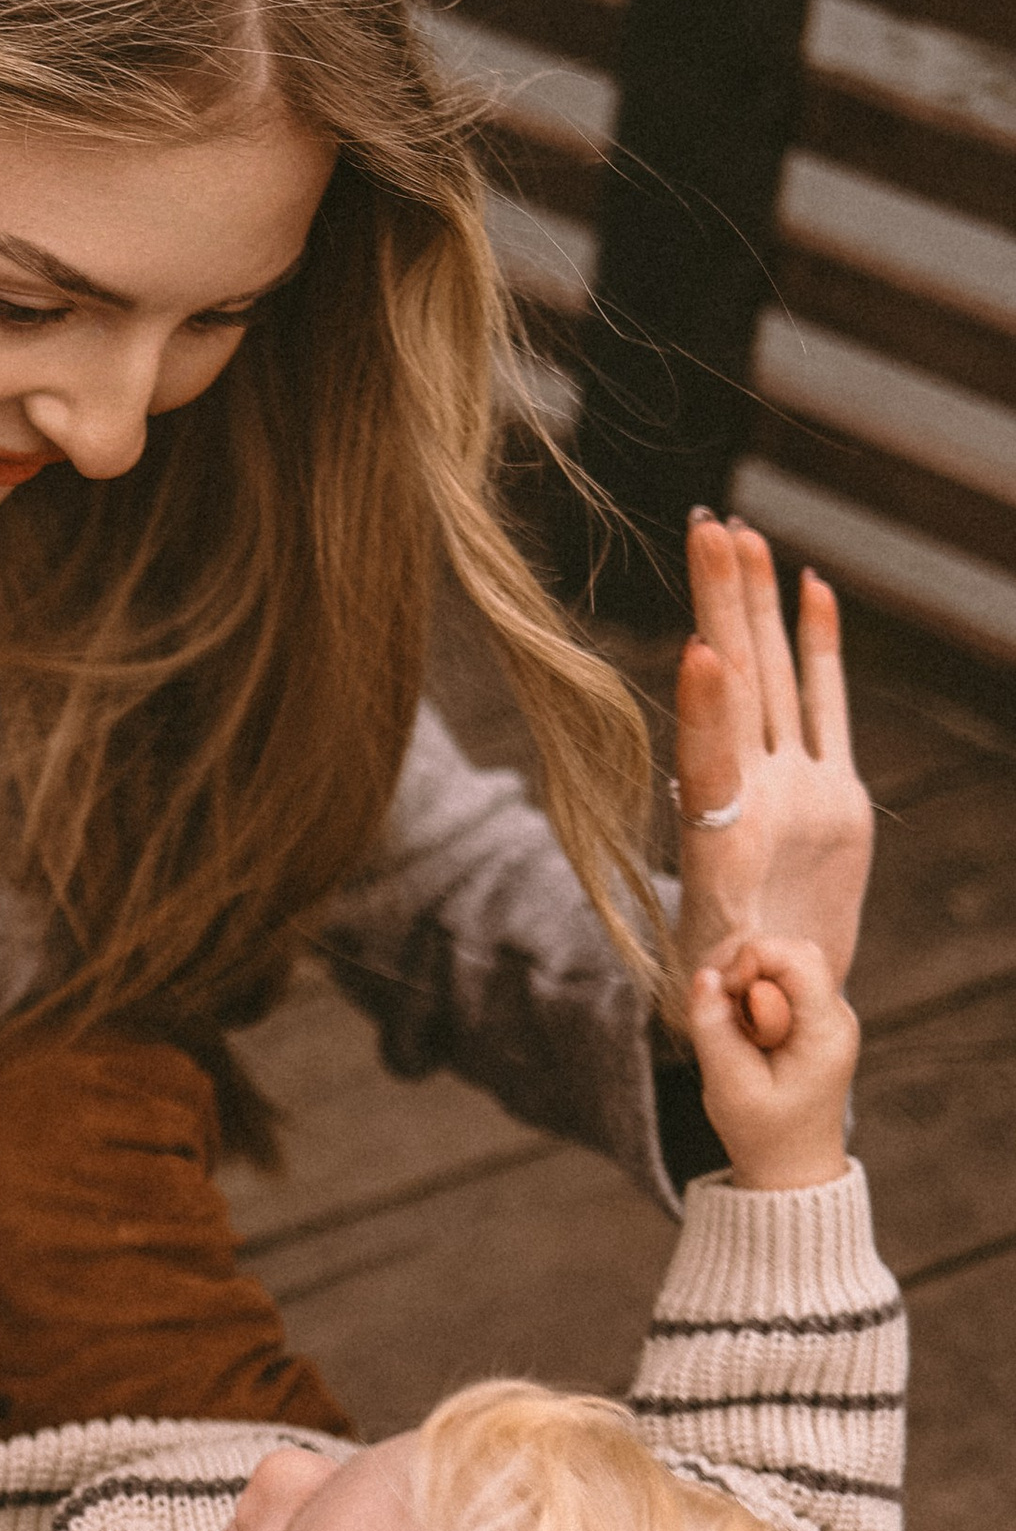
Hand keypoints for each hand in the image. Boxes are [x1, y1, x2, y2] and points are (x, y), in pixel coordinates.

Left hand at [669, 514, 870, 1029]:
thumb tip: (736, 965)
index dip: (704, 708)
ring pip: (772, 678)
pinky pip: (824, 704)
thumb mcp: (722, 980)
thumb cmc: (733, 994)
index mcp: (722, 836)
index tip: (696, 648)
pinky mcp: (834, 791)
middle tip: (708, 528)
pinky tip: (809, 585)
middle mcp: (756, 796)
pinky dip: (819, 648)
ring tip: (742, 535)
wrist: (773, 1001)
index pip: (709, 757)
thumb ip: (733, 957)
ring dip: (755, 607)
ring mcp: (794, 787)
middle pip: (735, 685)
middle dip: (721, 607)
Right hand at [686, 937, 856, 1190]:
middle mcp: (832, 1014)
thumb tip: (704, 975)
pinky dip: (745, 992)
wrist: (791, 1168)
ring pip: (778, 959)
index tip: (726, 999)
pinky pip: (774, 980)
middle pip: (788, 948)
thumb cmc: (763, 1134)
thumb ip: (714, 1026)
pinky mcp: (805, 1018)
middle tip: (722, 1011)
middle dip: (743, 966)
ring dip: (741, 980)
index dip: (749, 960)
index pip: (796, 955)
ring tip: (729, 1026)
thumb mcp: (730, 1086)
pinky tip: (735, 1028)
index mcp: (825, 1031)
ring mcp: (821, 1014)